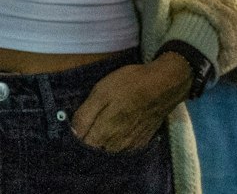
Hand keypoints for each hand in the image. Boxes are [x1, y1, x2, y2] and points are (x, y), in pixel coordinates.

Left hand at [69, 55, 188, 153]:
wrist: (163, 86)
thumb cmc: (129, 85)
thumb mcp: (101, 92)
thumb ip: (85, 115)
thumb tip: (73, 132)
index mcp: (104, 133)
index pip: (82, 145)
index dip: (74, 137)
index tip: (74, 126)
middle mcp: (117, 145)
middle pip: (95, 151)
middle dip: (87, 141)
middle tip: (85, 125)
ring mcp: (130, 146)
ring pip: (108, 151)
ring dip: (101, 143)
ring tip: (100, 127)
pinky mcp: (141, 142)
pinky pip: (123, 149)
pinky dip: (115, 143)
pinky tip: (115, 130)